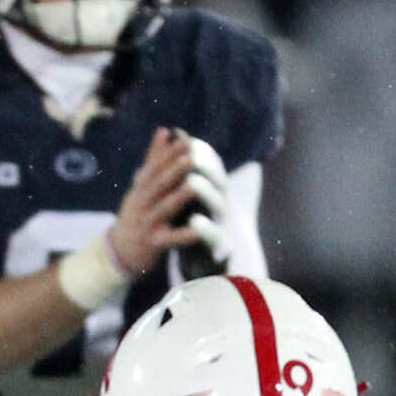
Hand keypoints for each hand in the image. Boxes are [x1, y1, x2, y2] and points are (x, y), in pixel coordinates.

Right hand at [103, 128, 217, 280]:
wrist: (120, 252)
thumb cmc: (137, 214)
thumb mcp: (141, 186)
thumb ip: (154, 159)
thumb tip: (164, 130)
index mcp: (141, 188)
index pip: (155, 167)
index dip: (170, 154)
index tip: (187, 140)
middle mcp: (142, 204)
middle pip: (158, 184)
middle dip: (174, 169)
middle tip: (192, 155)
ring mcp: (146, 224)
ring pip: (163, 208)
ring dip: (178, 197)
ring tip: (194, 184)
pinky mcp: (152, 244)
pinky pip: (170, 239)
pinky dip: (184, 235)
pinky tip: (199, 229)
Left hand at [174, 134, 231, 274]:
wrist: (204, 264)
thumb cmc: (191, 223)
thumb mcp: (184, 193)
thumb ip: (178, 166)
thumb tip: (173, 132)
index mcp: (213, 189)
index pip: (209, 164)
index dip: (198, 151)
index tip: (182, 139)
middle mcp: (221, 202)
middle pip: (216, 179)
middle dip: (203, 166)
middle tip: (189, 154)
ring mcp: (223, 223)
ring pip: (216, 204)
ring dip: (204, 192)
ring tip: (192, 182)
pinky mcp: (220, 246)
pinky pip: (213, 236)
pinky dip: (204, 229)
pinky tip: (194, 223)